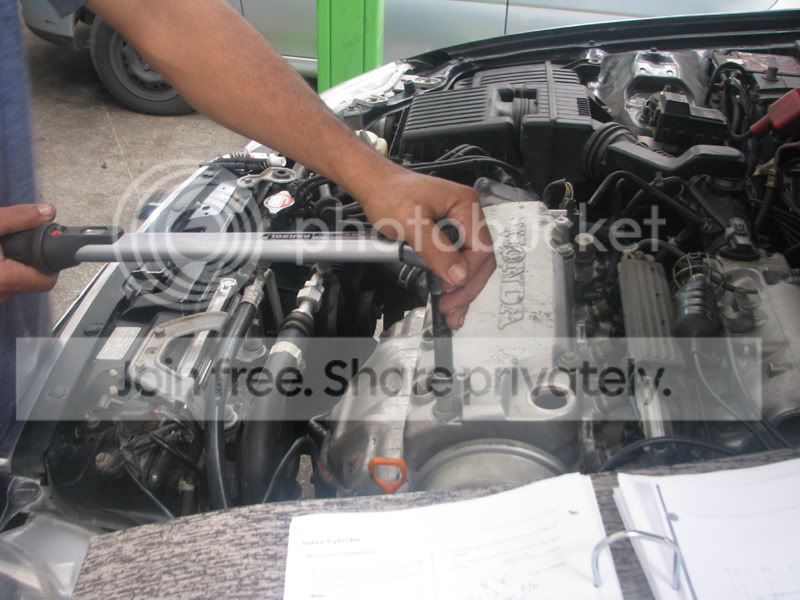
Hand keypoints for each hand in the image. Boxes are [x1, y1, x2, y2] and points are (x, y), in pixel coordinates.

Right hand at [0, 204, 58, 303]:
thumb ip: (17, 218)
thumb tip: (46, 212)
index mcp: (3, 279)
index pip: (47, 280)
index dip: (49, 261)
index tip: (50, 248)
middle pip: (32, 280)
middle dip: (28, 260)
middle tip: (17, 242)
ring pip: (16, 283)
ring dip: (13, 265)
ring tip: (2, 247)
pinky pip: (2, 285)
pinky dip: (2, 270)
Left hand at [353, 164, 494, 328]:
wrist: (372, 183)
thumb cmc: (388, 195)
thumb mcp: (411, 224)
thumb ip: (436, 249)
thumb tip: (458, 277)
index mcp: (466, 205)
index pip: (481, 248)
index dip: (468, 274)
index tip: (449, 292)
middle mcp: (468, 214)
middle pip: (480, 258)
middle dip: (468, 287)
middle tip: (451, 310)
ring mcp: (459, 224)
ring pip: (470, 262)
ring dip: (462, 287)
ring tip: (451, 311)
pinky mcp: (448, 233)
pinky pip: (457, 259)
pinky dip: (452, 278)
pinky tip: (448, 295)